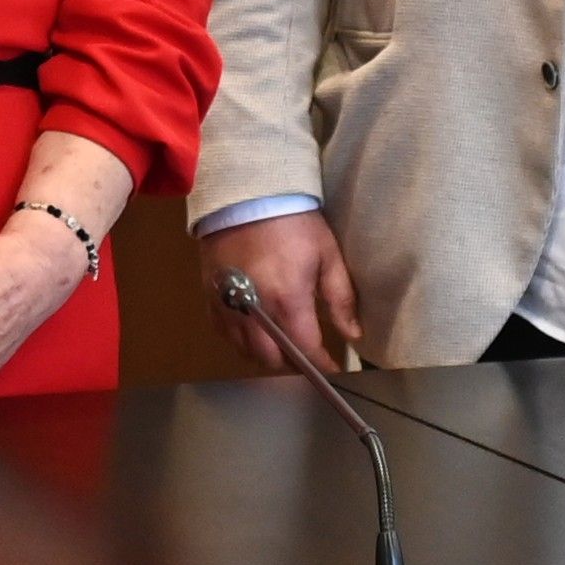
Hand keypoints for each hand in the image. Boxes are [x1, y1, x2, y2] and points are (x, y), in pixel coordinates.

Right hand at [199, 207, 360, 371]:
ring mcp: (229, 307)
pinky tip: (256, 331)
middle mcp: (255, 310)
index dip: (321, 365)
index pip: (305, 350)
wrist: (246, 196)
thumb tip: (353, 333)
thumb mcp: (326, 254)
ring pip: (247, 353)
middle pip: (273, 360)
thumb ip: (340, 297)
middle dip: (293, 363)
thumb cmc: (292, 222)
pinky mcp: (212, 299)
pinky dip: (242, 342)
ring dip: (267, 355)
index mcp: (288, 299)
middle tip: (306, 353)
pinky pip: (225, 336)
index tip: (330, 369)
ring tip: (282, 344)